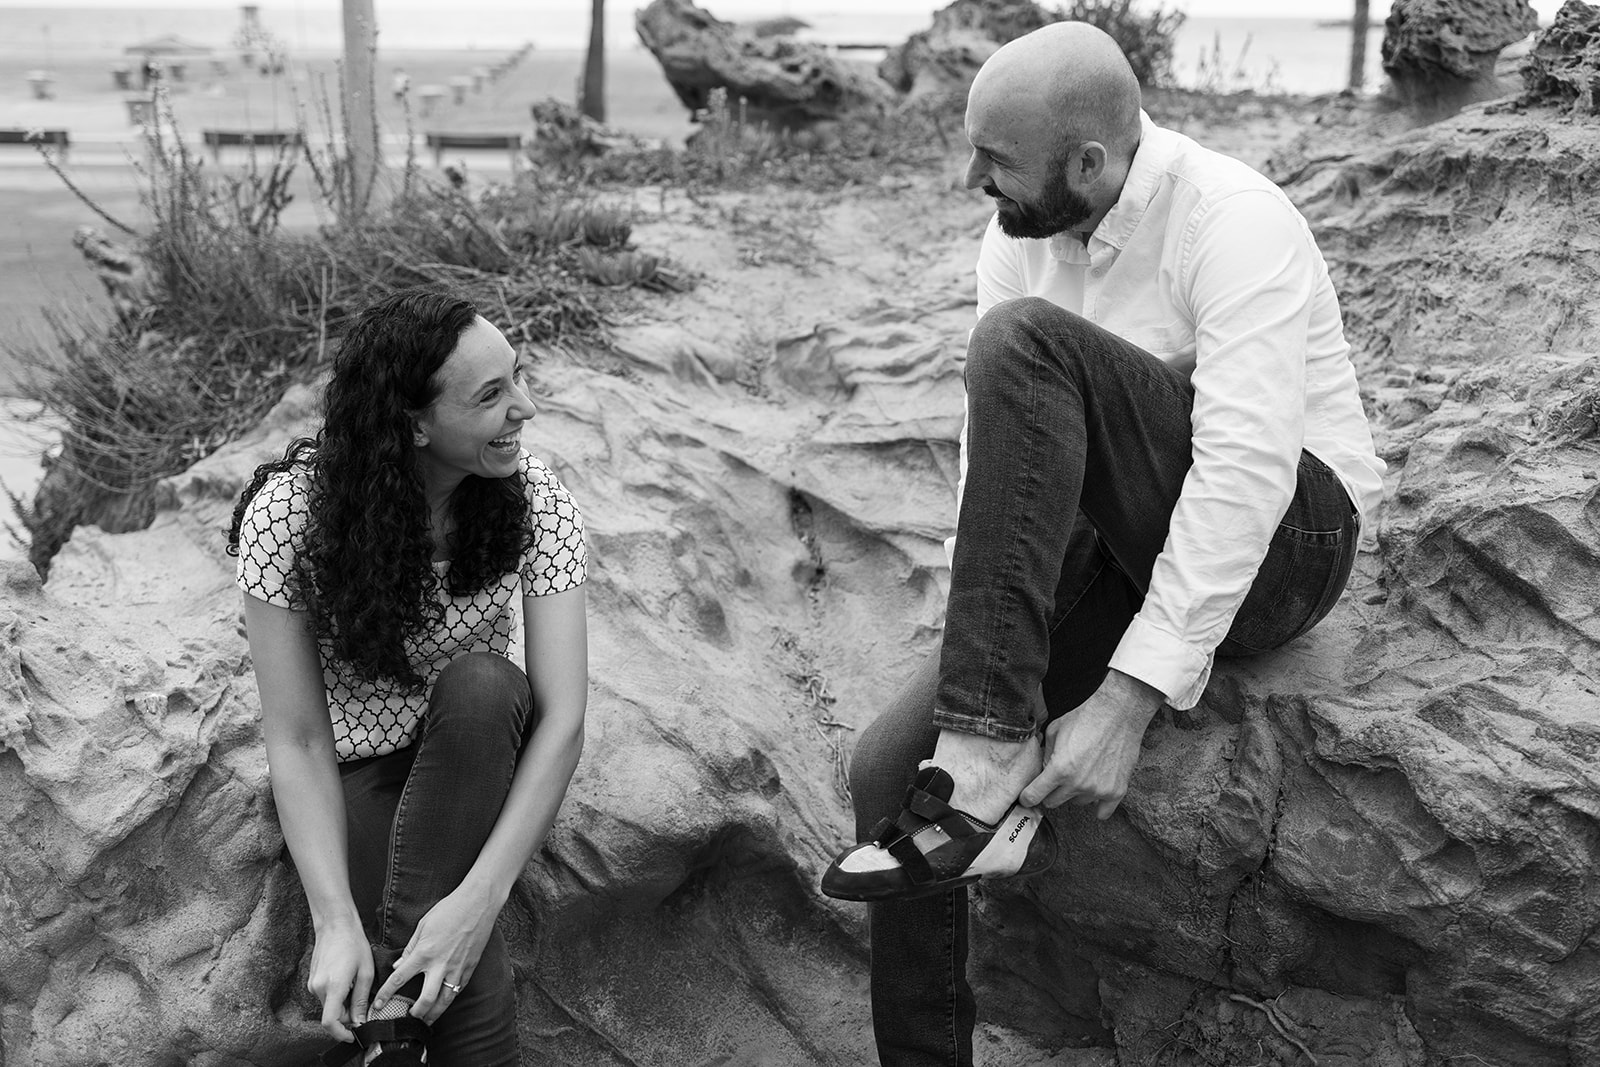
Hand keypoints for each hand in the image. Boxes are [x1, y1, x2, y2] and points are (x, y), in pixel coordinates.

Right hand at [307, 917, 374, 1042]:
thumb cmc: (353, 943)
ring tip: (355, 985)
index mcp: (333, 986)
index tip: (353, 1035)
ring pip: (329, 1007)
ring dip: (343, 1005)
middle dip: (348, 1016)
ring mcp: (313, 985)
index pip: (330, 1022)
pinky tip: (347, 980)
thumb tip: (359, 1021)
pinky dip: (337, 996)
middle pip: (332, 1015)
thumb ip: (362, 1000)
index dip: (341, 1033)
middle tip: (362, 1003)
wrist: (335, 925)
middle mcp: (318, 988)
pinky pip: (326, 997)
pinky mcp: (312, 981)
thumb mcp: (366, 972)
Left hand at [371, 882, 500, 1024]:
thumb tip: (399, 965)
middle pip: (424, 1001)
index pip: (399, 980)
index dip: (386, 995)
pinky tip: (444, 1003)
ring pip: (444, 1001)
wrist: (478, 904)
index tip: (378, 1005)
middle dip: (415, 1015)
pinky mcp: (469, 968)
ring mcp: (457, 969)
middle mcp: (440, 965)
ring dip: (434, 1015)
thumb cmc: (450, 910)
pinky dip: (449, 999)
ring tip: (426, 1021)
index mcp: (424, 953)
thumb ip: (410, 948)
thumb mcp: (423, 925)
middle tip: (407, 1019)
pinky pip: (458, 990)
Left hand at [1018, 670, 1164, 818]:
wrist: (1118, 713)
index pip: (1034, 796)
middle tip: (1056, 779)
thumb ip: (1044, 756)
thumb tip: (1042, 773)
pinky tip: (1095, 791)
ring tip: (1082, 772)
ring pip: (1077, 803)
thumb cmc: (1085, 718)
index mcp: (1059, 769)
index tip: (1028, 797)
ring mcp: (1099, 790)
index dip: (1028, 797)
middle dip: (1050, 792)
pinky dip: (1098, 805)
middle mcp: (1078, 783)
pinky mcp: (1117, 791)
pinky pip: (1103, 812)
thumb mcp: (1054, 731)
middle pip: (1053, 803)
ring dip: (1075, 792)